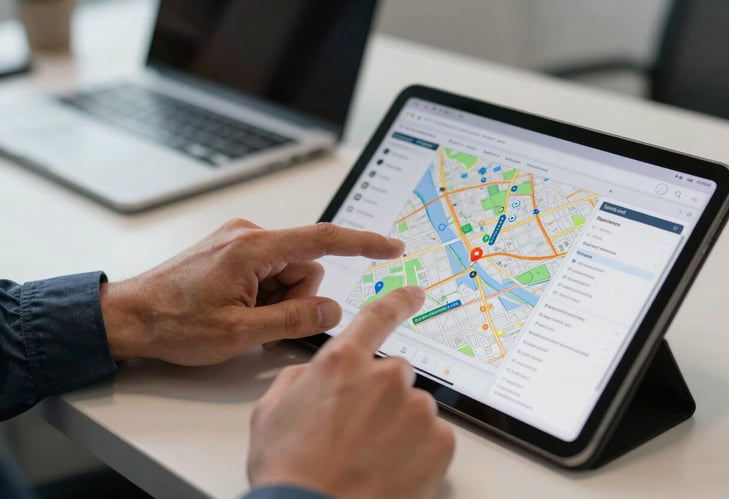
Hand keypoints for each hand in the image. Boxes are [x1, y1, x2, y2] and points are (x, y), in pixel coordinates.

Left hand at [100, 219, 403, 364]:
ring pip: (290, 272)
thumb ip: (294, 320)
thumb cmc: (174, 323)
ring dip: (278, 300)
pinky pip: (270, 271)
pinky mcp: (234, 252)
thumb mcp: (240, 332)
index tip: (391, 247)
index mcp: (253, 248)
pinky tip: (239, 310)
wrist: (130, 317)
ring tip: (244, 318)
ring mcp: (240, 242)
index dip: (363, 243)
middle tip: (261, 323)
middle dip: (296, 298)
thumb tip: (333, 310)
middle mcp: (249, 236)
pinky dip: (266, 295)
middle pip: (306, 266)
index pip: (323, 240)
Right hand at [247, 287, 455, 498]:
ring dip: (398, 427)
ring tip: (369, 458)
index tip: (415, 293)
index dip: (398, 301)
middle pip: (395, 374)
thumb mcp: (272, 413)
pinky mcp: (439, 442)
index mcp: (343, 363)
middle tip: (358, 431)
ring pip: (414, 409)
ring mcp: (416, 410)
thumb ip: (300, 379)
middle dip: (381, 397)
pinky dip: (418, 452)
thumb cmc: (289, 471)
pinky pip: (433, 438)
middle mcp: (385, 378)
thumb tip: (313, 374)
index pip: (377, 317)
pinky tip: (389, 470)